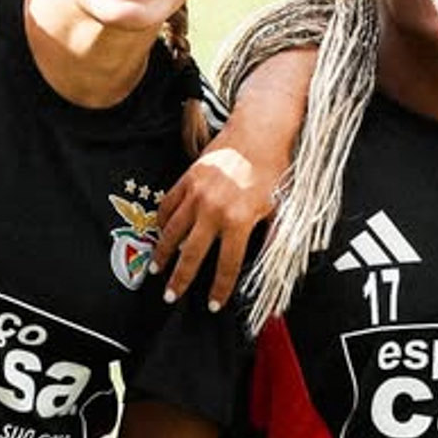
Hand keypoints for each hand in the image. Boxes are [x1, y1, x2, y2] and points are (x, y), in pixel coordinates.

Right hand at [151, 143, 273, 310]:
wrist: (258, 131)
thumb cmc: (273, 169)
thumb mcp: (281, 208)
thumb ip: (272, 239)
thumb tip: (270, 266)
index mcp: (239, 221)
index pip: (226, 266)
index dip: (219, 289)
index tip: (212, 305)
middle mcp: (213, 210)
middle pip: (191, 255)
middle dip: (180, 279)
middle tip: (170, 296)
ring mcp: (196, 194)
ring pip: (172, 231)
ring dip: (162, 253)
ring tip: (156, 269)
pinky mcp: (187, 179)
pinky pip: (168, 205)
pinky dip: (162, 222)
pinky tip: (160, 233)